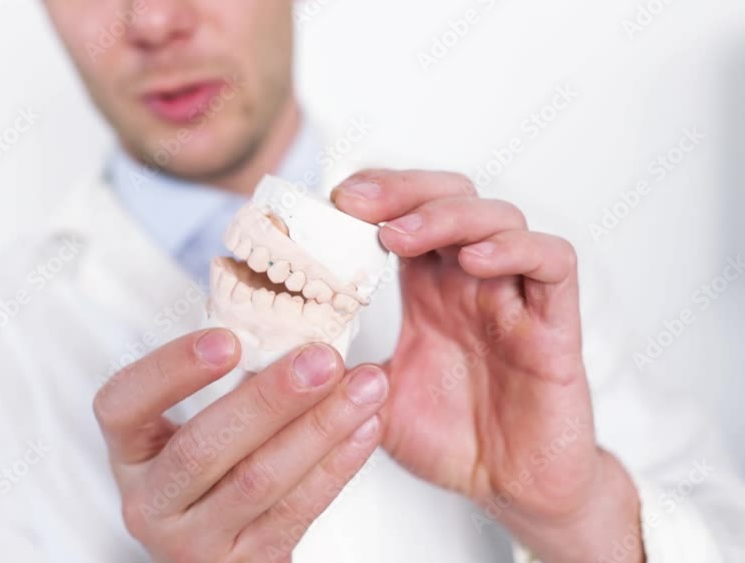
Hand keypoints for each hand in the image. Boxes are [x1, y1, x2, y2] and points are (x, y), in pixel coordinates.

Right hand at [93, 329, 388, 562]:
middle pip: (202, 448)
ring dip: (319, 428)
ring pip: (257, 481)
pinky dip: (336, 465)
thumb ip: (225, 380)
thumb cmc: (214, 473)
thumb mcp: (194, 427)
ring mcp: (193, 541)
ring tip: (363, 386)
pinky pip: (296, 512)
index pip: (123, 406)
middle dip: (268, 399)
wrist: (224, 552)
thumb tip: (292, 316)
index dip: (170, 371)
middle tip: (321, 359)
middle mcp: (151, 501)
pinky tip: (364, 427)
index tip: (227, 339)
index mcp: (131, 452)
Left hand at [333, 170, 642, 562]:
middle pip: (451, 197)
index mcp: (429, 289)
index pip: (406, 214)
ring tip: (400, 235)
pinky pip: (553, 263)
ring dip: (447, 214)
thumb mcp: (372, 400)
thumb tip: (277, 350)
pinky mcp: (555, 324)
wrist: (509, 488)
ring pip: (500, 217)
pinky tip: (475, 261)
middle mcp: (472, 282)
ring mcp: (516, 297)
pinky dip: (516, 249)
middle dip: (403, 190)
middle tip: (356, 204)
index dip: (374, 196)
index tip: (330, 203)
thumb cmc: (450, 439)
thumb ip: (336, 370)